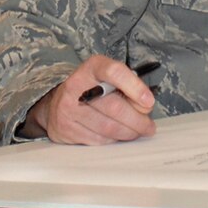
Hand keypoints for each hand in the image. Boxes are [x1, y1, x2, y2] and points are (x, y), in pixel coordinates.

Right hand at [23, 54, 156, 144]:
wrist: (57, 104)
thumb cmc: (92, 91)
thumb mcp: (109, 80)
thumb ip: (128, 87)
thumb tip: (145, 106)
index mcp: (91, 67)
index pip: (114, 72)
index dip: (134, 87)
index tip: (149, 102)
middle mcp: (76, 85)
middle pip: (114, 107)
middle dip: (137, 120)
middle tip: (148, 126)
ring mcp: (68, 108)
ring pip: (108, 128)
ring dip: (128, 133)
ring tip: (136, 132)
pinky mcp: (65, 128)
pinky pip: (98, 140)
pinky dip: (113, 140)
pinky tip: (116, 136)